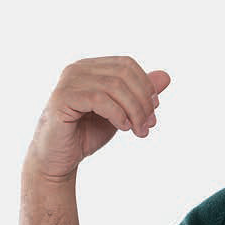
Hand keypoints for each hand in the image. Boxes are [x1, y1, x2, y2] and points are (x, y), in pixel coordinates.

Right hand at [25, 55, 171, 181]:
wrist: (58, 159)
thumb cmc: (87, 134)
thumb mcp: (121, 113)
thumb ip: (140, 95)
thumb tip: (166, 76)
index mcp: (91, 68)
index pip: (127, 64)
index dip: (146, 86)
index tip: (153, 111)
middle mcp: (77, 69)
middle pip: (123, 74)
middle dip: (142, 101)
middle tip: (149, 125)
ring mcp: (68, 81)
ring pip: (114, 86)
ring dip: (134, 110)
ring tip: (138, 131)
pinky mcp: (62, 98)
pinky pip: (99, 99)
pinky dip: (117, 114)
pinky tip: (123, 128)